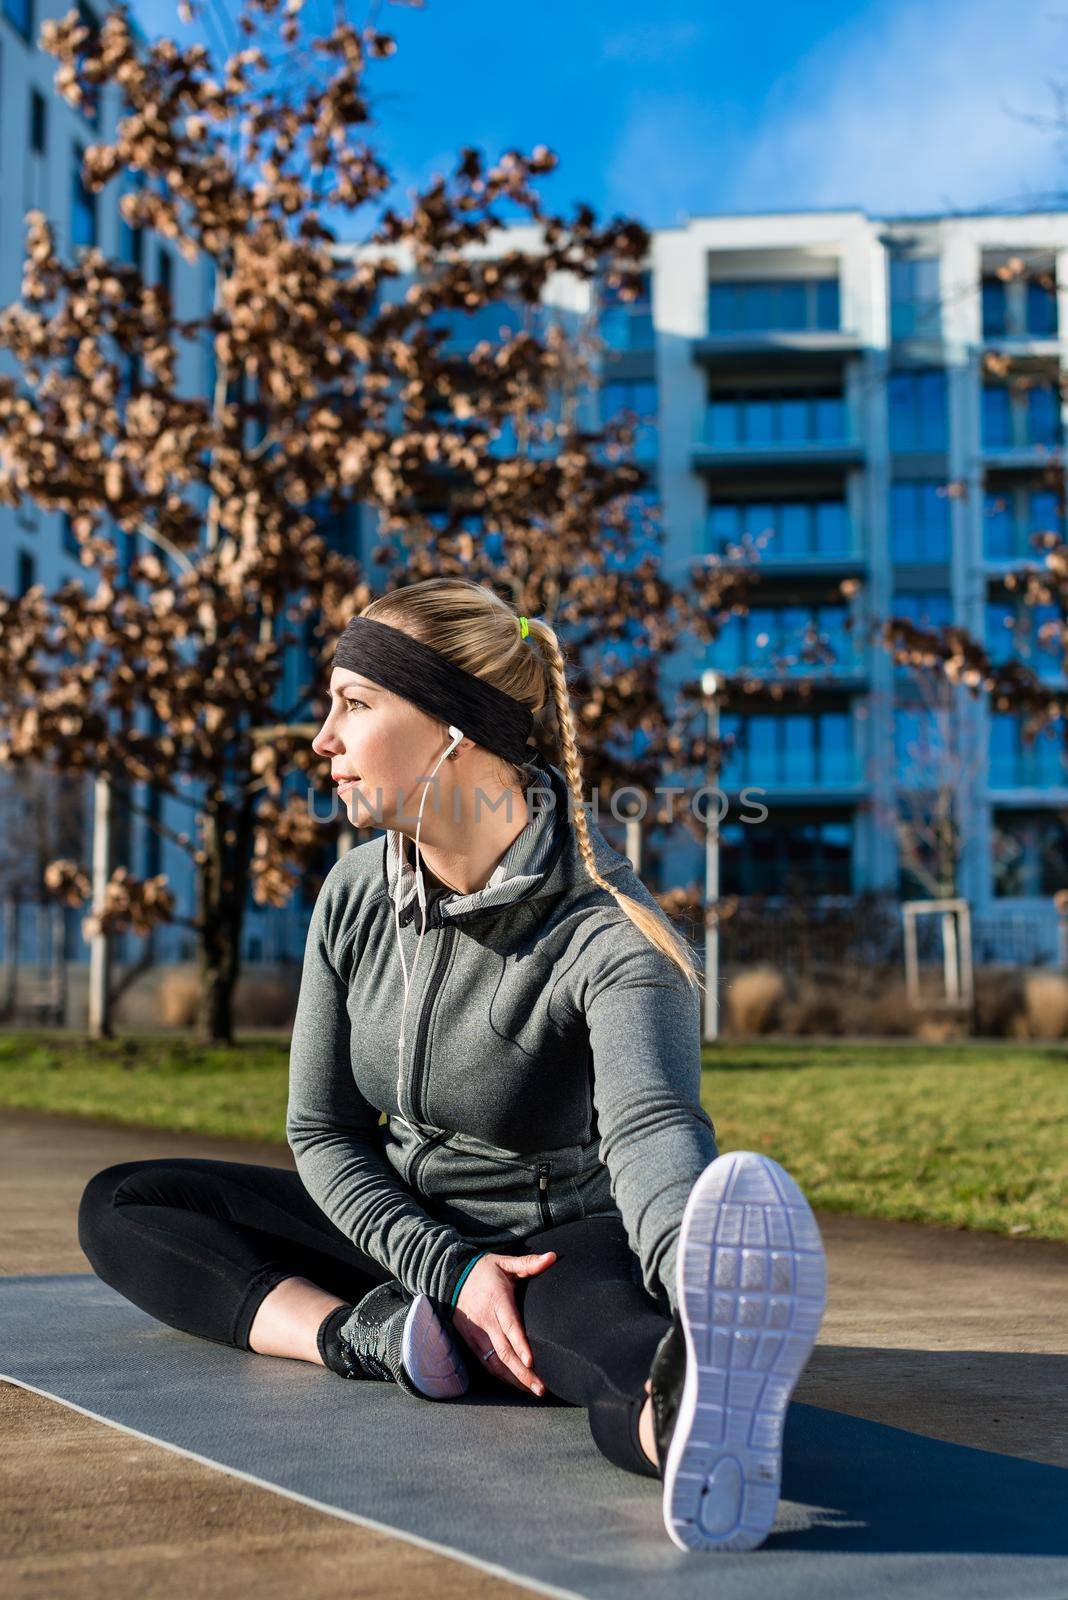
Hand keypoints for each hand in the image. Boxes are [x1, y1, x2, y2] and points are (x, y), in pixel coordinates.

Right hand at [452, 1250, 556, 1396]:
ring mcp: (476, 1334)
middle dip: (522, 1373)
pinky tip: (516, 1383)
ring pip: (495, 1362)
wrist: (450, 1275)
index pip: (509, 1326)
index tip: (531, 1361)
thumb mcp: (505, 1262)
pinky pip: (486, 1363)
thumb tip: (553, 1257)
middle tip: (541, 1388)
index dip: (520, 1345)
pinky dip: (501, 1375)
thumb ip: (529, 1263)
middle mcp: (485, 1321)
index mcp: (497, 1300)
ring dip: (513, 1379)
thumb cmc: (484, 1270)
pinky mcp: (470, 1341)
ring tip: (532, 1390)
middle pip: (504, 1352)